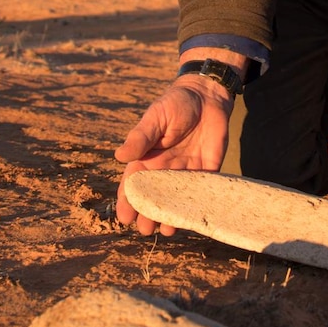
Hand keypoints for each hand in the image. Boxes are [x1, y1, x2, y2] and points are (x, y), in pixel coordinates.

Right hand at [114, 76, 231, 234]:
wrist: (208, 95)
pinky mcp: (208, 170)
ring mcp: (186, 171)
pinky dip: (196, 206)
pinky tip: (192, 219)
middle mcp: (165, 169)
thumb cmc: (176, 103)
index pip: (134, 184)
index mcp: (147, 157)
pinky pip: (201, 192)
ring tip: (167, 230)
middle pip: (154, 197)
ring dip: (170, 215)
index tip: (124, 217)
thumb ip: (141, 137)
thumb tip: (119, 156)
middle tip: (146, 230)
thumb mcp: (155, 117)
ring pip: (176, 200)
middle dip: (148, 214)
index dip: (128, 201)